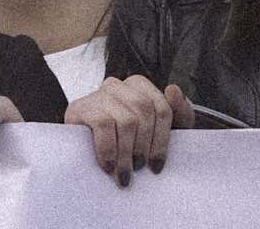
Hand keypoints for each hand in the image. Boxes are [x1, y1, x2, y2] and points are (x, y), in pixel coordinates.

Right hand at [63, 74, 185, 185]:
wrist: (85, 151)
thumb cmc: (128, 142)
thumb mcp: (160, 131)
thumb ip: (179, 112)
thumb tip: (173, 89)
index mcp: (139, 87)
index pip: (161, 108)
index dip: (162, 140)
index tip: (157, 165)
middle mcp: (118, 86)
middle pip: (144, 111)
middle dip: (144, 145)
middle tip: (139, 168)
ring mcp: (97, 94)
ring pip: (126, 120)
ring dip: (127, 152)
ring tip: (124, 172)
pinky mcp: (80, 107)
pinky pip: (103, 124)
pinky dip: (109, 149)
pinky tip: (108, 165)